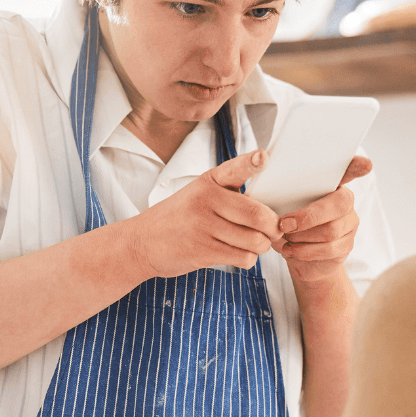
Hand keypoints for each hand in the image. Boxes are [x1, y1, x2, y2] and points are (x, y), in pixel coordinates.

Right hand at [127, 150, 281, 277]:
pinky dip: (248, 259)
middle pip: (257, 215)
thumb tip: (269, 217)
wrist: (141, 242)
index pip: (234, 169)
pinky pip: (243, 257)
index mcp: (208, 181)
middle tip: (274, 231)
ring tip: (254, 245)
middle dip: (273, 228)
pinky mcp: (202, 251)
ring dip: (261, 247)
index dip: (251, 162)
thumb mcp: (197, 195)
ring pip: (254, 240)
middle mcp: (206, 200)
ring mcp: (203, 226)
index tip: (264, 156)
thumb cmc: (179, 219)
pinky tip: (239, 254)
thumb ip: (229, 197)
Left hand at [274, 156, 371, 282]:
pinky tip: (292, 251)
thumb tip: (265, 180)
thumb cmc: (287, 223)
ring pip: (331, 230)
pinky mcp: (347, 245)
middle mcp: (345, 200)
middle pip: (339, 204)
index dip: (356, 167)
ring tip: (285, 240)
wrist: (294, 255)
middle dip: (308, 216)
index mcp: (329, 184)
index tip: (366, 164)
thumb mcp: (278, 206)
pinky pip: (329, 249)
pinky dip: (305, 252)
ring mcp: (349, 223)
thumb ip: (279, 193)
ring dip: (302, 237)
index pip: (347, 170)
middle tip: (284, 224)